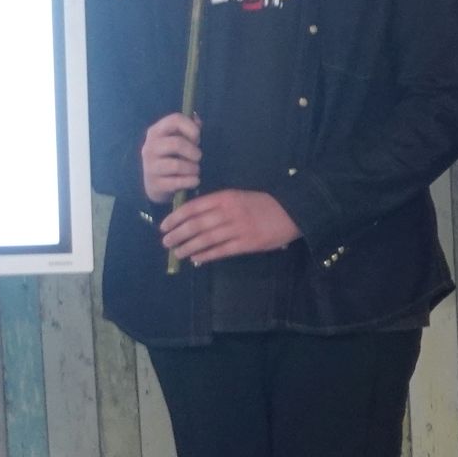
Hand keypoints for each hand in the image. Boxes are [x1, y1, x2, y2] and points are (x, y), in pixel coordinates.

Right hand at [141, 113, 201, 201]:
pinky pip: (179, 182)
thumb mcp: (179, 140)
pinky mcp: (155, 184)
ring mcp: (150, 166)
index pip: (175, 119)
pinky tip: (193, 181)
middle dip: (194, 152)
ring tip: (194, 170)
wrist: (157, 185)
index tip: (197, 138)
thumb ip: (189, 128)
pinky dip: (192, 181)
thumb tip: (196, 119)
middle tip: (197, 158)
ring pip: (177, 165)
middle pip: (177, 143)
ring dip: (193, 168)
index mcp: (155, 132)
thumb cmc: (172, 157)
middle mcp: (149, 147)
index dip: (191, 128)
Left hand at [159, 190, 299, 263]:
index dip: (176, 218)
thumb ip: (218, 205)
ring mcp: (239, 229)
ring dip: (188, 247)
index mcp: (226, 198)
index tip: (164, 226)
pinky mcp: (248, 243)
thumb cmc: (264, 204)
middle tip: (166, 243)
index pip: (193, 208)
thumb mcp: (239, 197)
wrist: (293, 211)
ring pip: (206, 239)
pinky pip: (222, 251)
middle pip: (196, 225)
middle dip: (178, 234)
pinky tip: (196, 259)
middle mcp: (229, 212)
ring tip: (177, 253)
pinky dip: (207, 255)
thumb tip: (192, 217)